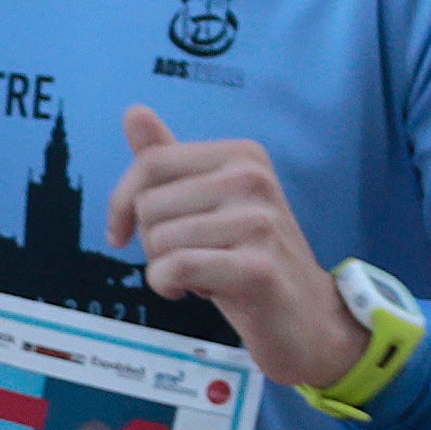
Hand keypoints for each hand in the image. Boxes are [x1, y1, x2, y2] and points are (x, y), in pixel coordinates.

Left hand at [109, 108, 363, 387]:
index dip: (122, 202)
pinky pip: (176, 268)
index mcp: (242, 155)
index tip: (121, 232)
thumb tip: (133, 111)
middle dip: (152, 242)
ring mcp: (259, 222)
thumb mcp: (211, 203)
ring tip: (203, 274)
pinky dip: (169, 286)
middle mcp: (253, 179)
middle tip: (189, 258)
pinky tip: (196, 291)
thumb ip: (172, 160)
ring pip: (159, 239)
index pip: (152, 163)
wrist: (309, 318)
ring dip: (164, 269)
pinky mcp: (257, 267)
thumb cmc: (251, 259)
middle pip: (150, 205)